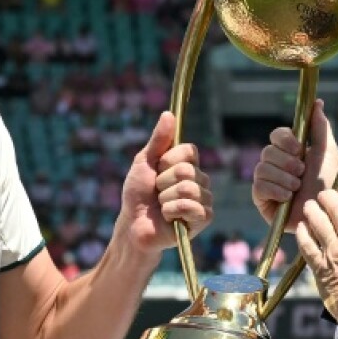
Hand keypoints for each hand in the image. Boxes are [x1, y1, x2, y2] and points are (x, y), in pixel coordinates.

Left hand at [120, 112, 212, 253]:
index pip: (189, 150)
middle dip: (163, 182)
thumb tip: (169, 114)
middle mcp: (200, 180)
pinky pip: (191, 207)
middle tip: (157, 192)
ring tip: (161, 206)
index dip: (168, 160)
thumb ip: (158, 140)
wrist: (133, 224)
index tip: (157, 170)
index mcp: (189, 164)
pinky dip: (172, 211)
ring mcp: (204, 199)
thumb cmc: (138, 195)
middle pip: (187, 170)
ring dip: (165, 198)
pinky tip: (169, 218)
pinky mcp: (204, 218)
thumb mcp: (144, 162)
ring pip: (187, 188)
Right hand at [252, 99, 337, 232]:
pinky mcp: (261, 199)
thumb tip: (317, 102)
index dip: (285, 140)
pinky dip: (276, 190)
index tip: (299, 148)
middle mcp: (275, 164)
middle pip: (267, 151)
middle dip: (287, 162)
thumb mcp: (327, 154)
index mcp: (289, 151)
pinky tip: (287, 197)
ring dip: (284, 178)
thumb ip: (320, 128)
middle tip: (301, 172)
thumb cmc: (328, 184)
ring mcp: (266, 181)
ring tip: (297, 187)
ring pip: (262, 168)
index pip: (276, 135)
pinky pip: (259, 186)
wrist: (325, 213)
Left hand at [295, 185, 337, 320]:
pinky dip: (303, 232)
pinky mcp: (320, 268)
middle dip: (328, 196)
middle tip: (323, 194)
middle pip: (336, 209)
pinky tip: (302, 227)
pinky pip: (307, 244)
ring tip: (309, 206)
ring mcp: (334, 255)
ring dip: (312, 209)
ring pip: (318, 222)